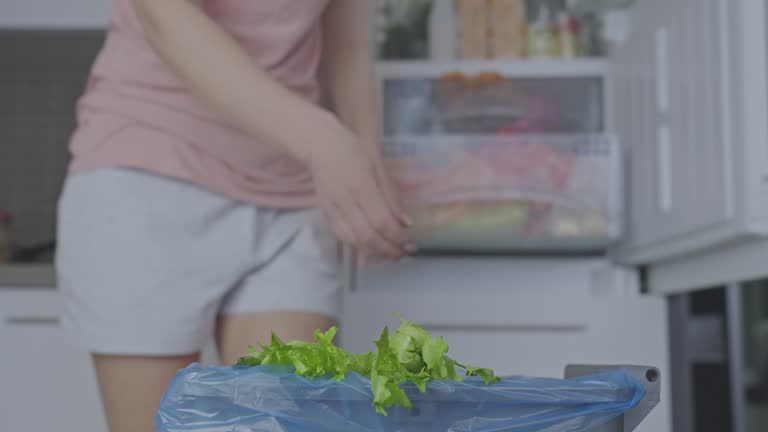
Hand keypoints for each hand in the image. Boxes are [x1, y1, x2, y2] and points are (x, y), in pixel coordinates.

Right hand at [308, 126, 410, 259]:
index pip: (381, 221)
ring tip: (390, 254)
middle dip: (388, 250)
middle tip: (404, 253)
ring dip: (374, 252)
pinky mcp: (325, 214)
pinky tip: (371, 251)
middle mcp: (345, 201)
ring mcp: (332, 209)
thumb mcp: (379, 167)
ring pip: (353, 241)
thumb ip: (392, 196)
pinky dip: (358, 247)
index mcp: (361, 186)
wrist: (321, 146)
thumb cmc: (354, 151)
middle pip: (367, 236)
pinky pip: (342, 237)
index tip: (411, 243)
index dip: (397, 237)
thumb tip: (406, 223)